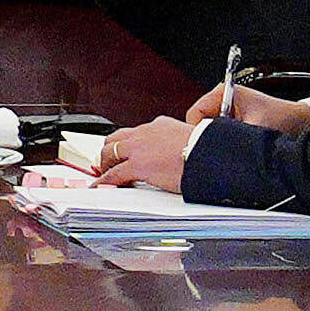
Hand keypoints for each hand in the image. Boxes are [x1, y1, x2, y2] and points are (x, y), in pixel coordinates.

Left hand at [86, 114, 205, 191]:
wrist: (208, 156)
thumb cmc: (205, 150)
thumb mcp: (189, 138)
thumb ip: (178, 143)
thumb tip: (179, 153)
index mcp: (160, 125)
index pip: (137, 132)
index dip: (129, 143)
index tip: (128, 151)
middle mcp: (146, 132)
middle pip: (117, 138)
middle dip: (110, 149)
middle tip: (108, 160)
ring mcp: (139, 148)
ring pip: (110, 152)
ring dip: (105, 162)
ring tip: (104, 171)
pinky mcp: (137, 165)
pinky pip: (114, 173)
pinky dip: (105, 180)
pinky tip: (101, 185)